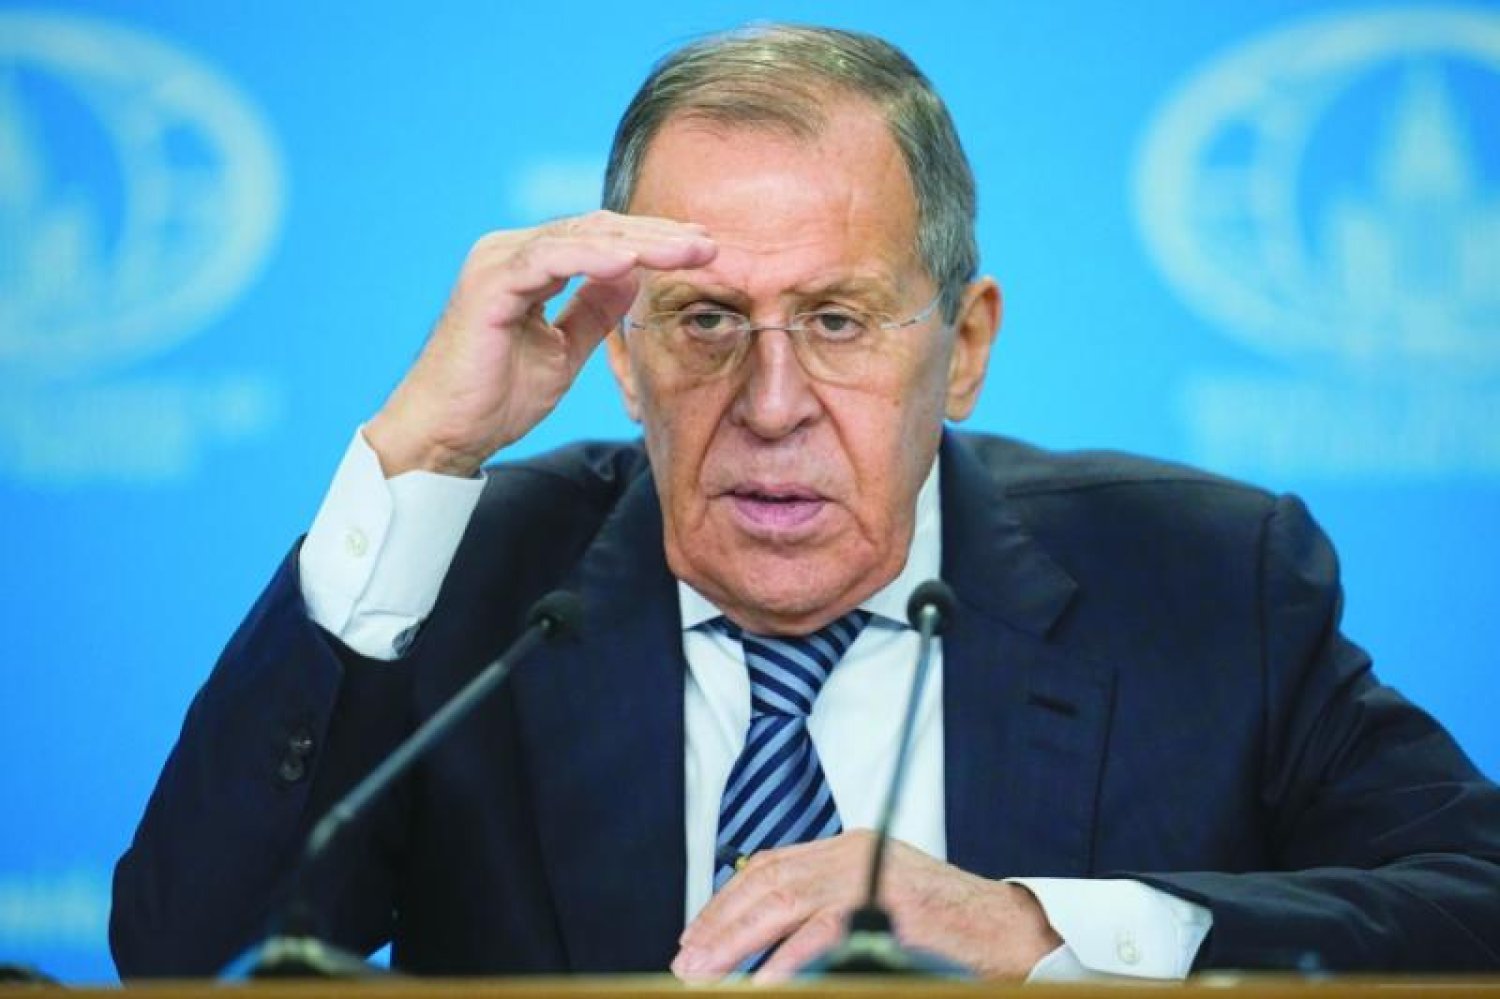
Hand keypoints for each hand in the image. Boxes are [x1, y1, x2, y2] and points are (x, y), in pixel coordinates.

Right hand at [366, 211, 715, 476]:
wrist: (445, 434)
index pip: (599, 239)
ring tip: (688, 253)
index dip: (651, 242)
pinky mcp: (489, 285)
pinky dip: (593, 258)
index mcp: (527, 264)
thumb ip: (594, 311)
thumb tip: (634, 278)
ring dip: (640, 244)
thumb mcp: (564, 350)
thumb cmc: (496, 399)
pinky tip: (633, 263)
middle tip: (710, 244)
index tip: (701, 251)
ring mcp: (497, 263)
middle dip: (657, 236)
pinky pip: (550, 260)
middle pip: (596, 230)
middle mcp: (509, 252)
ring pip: (580, 238)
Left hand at [672, 830, 1061, 982]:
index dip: (726, 900)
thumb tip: (771, 940)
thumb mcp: (881, 900)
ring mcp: (872, 876)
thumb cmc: (951, 928)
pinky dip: (787, 962)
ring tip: (707, 975)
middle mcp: (855, 852)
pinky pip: (823, 934)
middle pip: (767, 882)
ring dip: (737, 943)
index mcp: (850, 847)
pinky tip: (762, 985)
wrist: (1014, 932)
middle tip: (688, 962)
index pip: (769, 866)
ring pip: (784, 901)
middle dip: (719, 924)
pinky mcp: (889, 907)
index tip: (697, 934)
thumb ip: (830, 906)